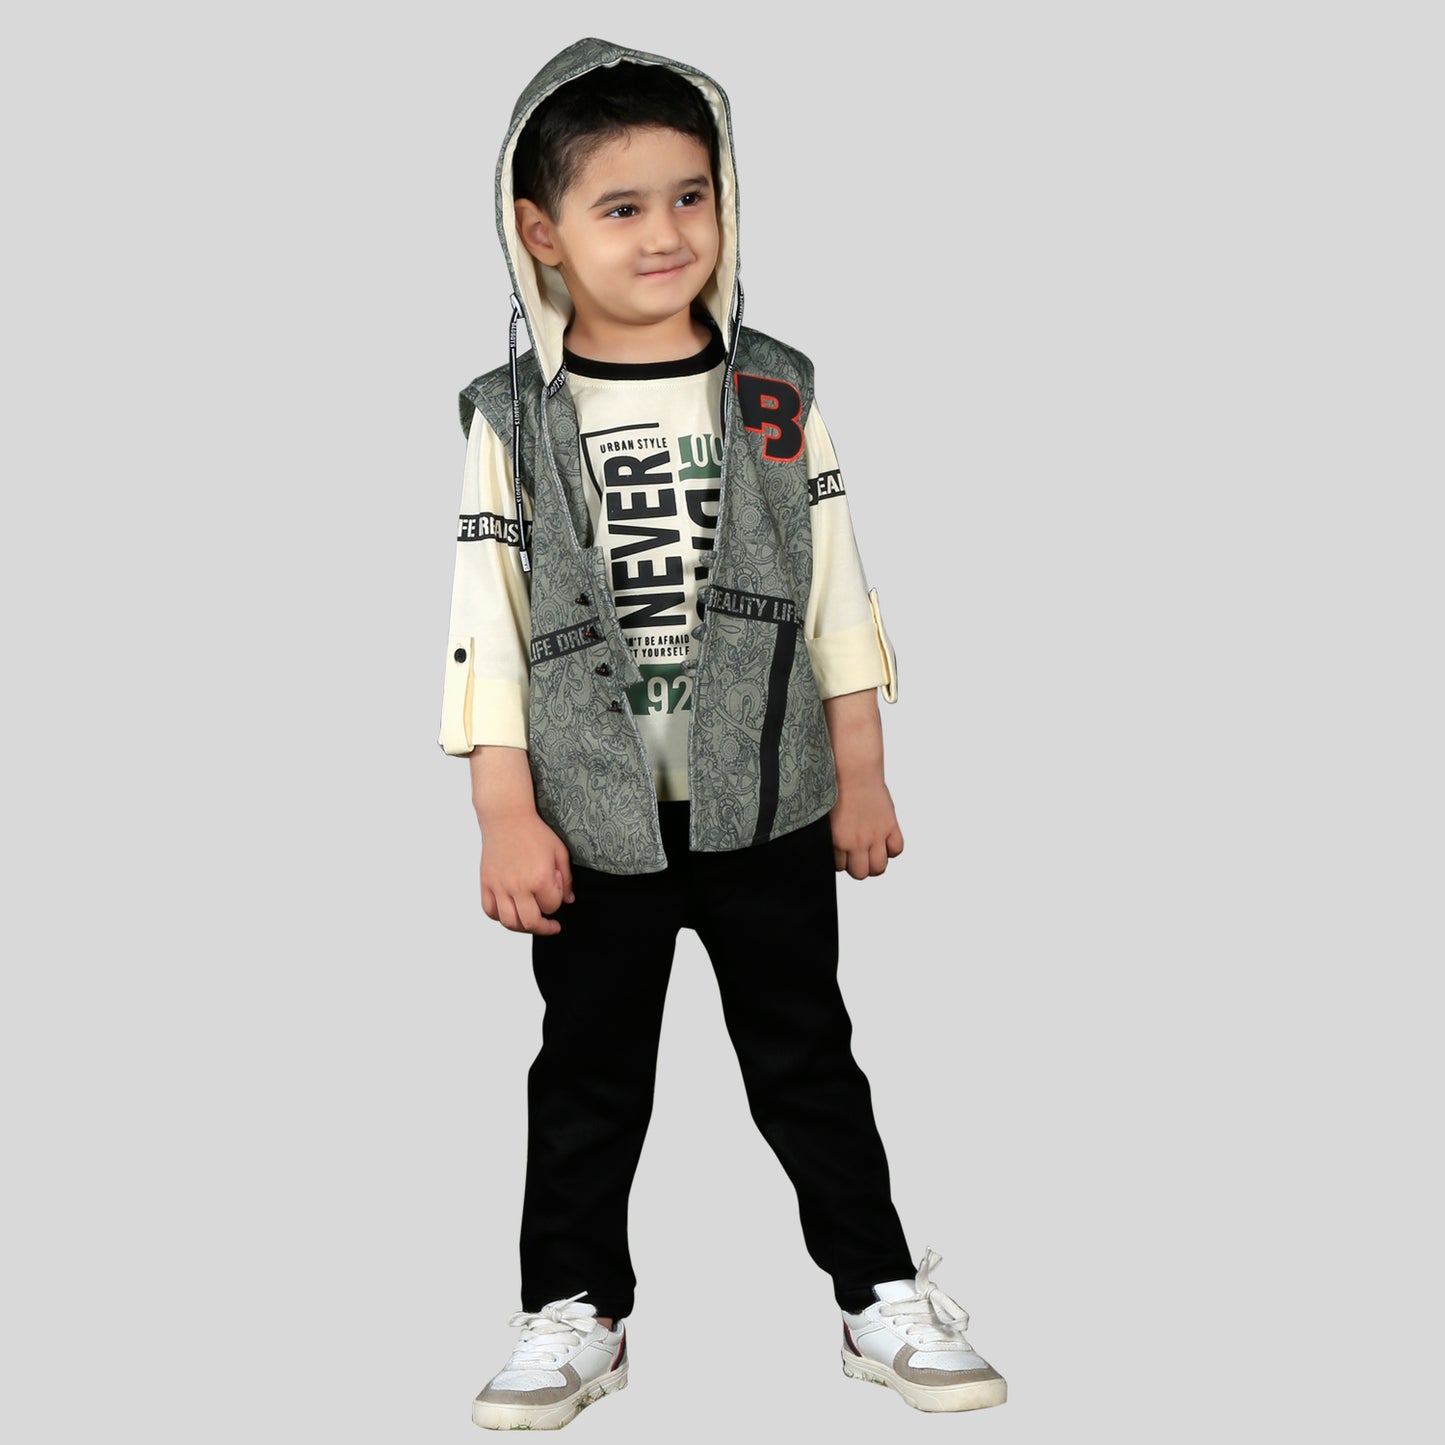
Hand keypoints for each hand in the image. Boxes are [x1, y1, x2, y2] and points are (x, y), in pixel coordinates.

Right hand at [480, 811, 575, 934]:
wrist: (507, 817)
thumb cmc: (534, 832)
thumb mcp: (560, 852)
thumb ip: (566, 879)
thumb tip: (568, 900)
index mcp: (540, 878)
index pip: (552, 906)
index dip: (557, 902)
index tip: (556, 890)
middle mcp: (518, 886)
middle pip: (531, 922)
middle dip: (544, 927)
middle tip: (550, 926)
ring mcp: (500, 886)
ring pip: (509, 922)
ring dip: (522, 927)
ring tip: (529, 921)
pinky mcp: (487, 883)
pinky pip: (489, 911)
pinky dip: (499, 916)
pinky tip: (510, 910)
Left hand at [830, 779, 904, 879]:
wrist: (854, 772)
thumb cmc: (837, 788)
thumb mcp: (826, 817)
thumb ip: (832, 836)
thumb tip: (834, 848)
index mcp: (838, 841)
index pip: (840, 867)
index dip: (842, 861)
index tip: (843, 854)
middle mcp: (858, 842)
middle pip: (861, 873)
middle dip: (858, 867)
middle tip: (857, 856)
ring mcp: (876, 835)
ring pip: (879, 867)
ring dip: (876, 863)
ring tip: (872, 853)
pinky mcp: (890, 826)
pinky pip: (897, 849)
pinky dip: (892, 849)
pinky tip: (885, 841)